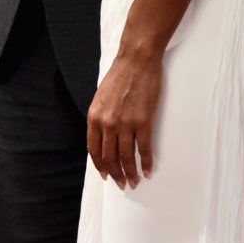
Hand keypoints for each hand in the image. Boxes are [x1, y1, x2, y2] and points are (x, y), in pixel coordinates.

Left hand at [86, 52, 162, 189]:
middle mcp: (107, 123)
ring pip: (127, 158)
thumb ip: (101, 116)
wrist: (137, 59)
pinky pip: (144, 149)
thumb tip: (104, 135)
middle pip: (110, 157)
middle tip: (122, 183)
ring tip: (135, 181)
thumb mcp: (101, 96)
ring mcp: (125, 124)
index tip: (106, 175)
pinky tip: (149, 169)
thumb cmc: (121, 74)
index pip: (94, 150)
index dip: (100, 166)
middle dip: (116, 174)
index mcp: (95, 117)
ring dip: (131, 173)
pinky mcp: (143, 122)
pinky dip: (147, 162)